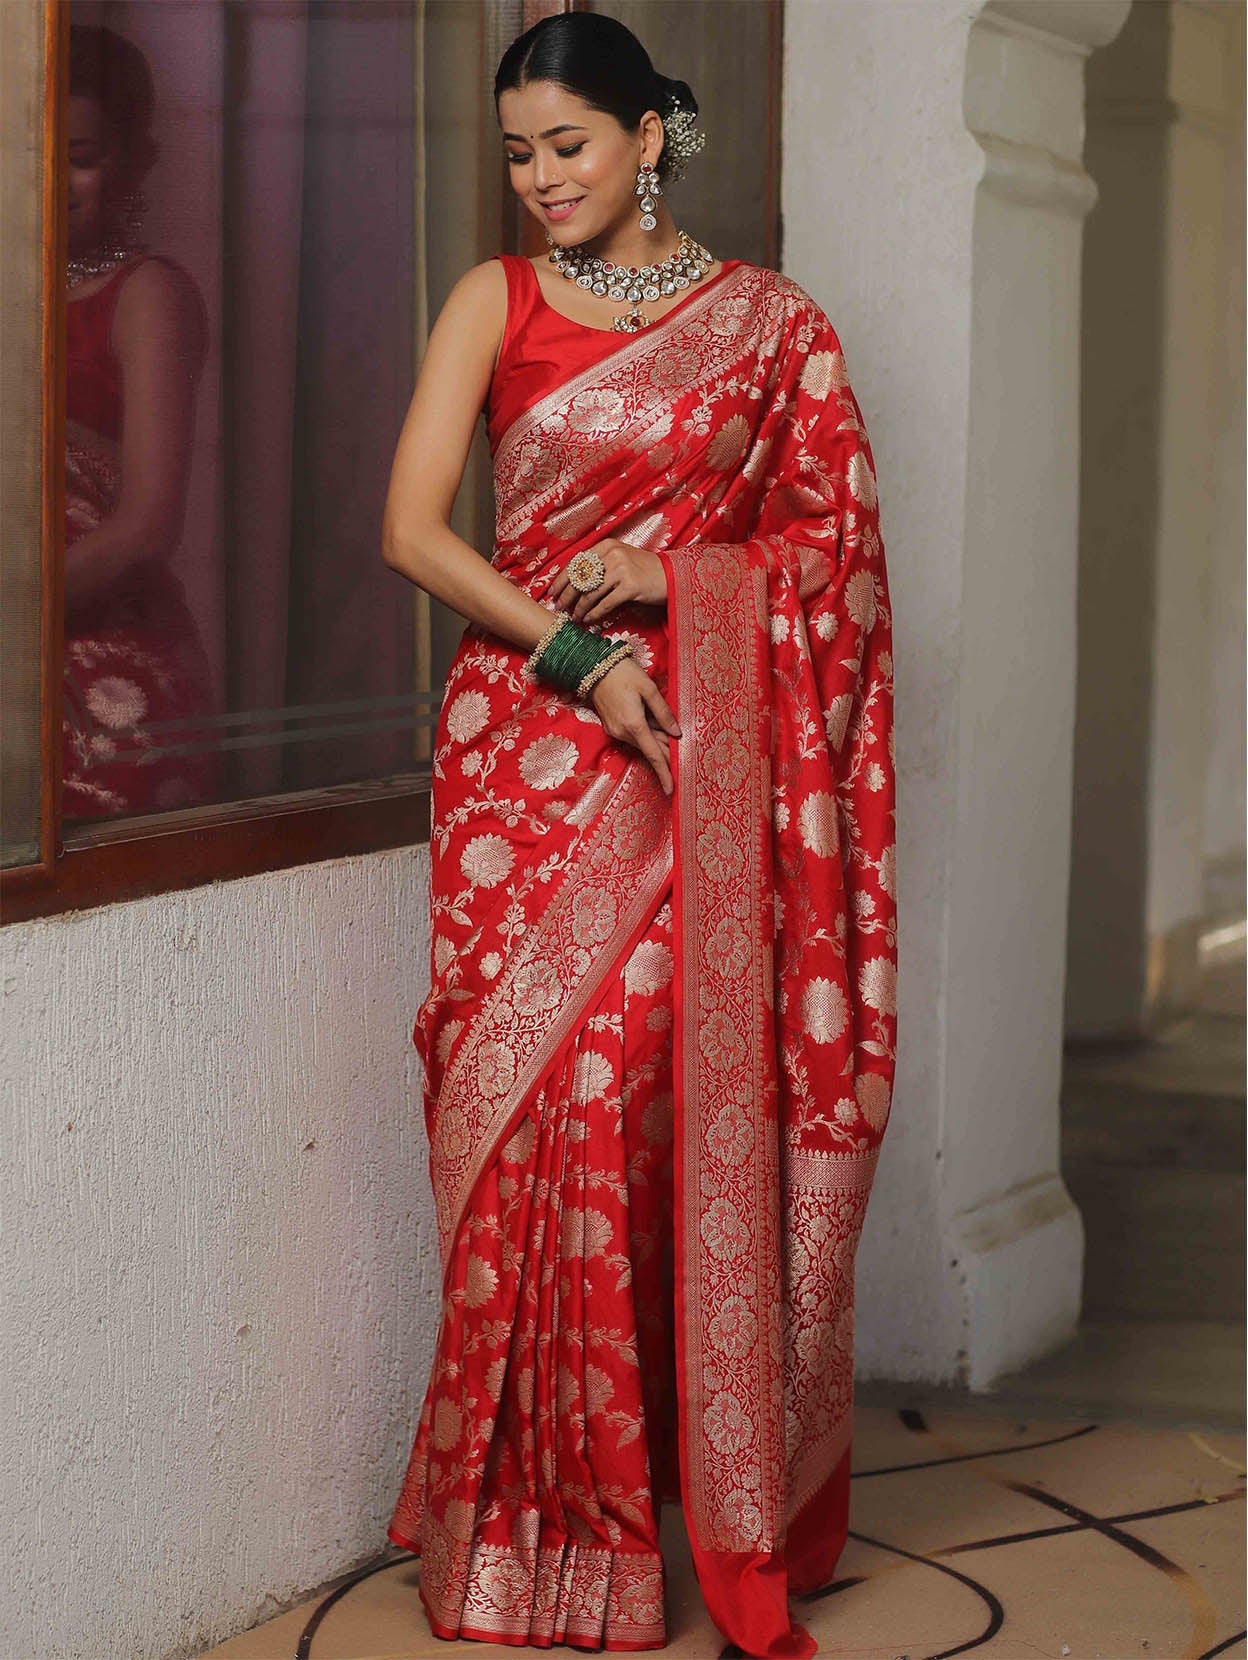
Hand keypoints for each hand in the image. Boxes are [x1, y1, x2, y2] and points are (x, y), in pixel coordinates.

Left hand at [549, 538, 667, 624]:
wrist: (673, 576)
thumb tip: (575, 584)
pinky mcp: (630, 586)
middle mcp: (612, 555)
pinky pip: (605, 604)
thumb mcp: (621, 560)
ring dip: (580, 608)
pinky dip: (595, 614)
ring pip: (591, 593)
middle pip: (581, 578)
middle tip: (559, 608)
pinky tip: (589, 620)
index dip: (562, 579)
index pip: (576, 563)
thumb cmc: (645, 571)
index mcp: (606, 546)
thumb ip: (600, 566)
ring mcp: (622, 569)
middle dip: (567, 596)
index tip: (552, 592)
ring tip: (575, 617)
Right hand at [590, 656, 680, 796]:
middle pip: (649, 749)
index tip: (671, 789)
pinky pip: (632, 736)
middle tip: (681, 752)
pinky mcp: (611, 727)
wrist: (593, 667)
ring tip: (668, 730)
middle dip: (665, 752)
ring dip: (655, 740)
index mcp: (634, 724)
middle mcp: (622, 732)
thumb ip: (664, 713)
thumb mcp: (649, 689)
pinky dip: (644, 734)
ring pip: (641, 742)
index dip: (664, 772)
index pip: (654, 755)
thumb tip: (677, 733)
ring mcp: (615, 731)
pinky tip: (652, 725)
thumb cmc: (624, 673)